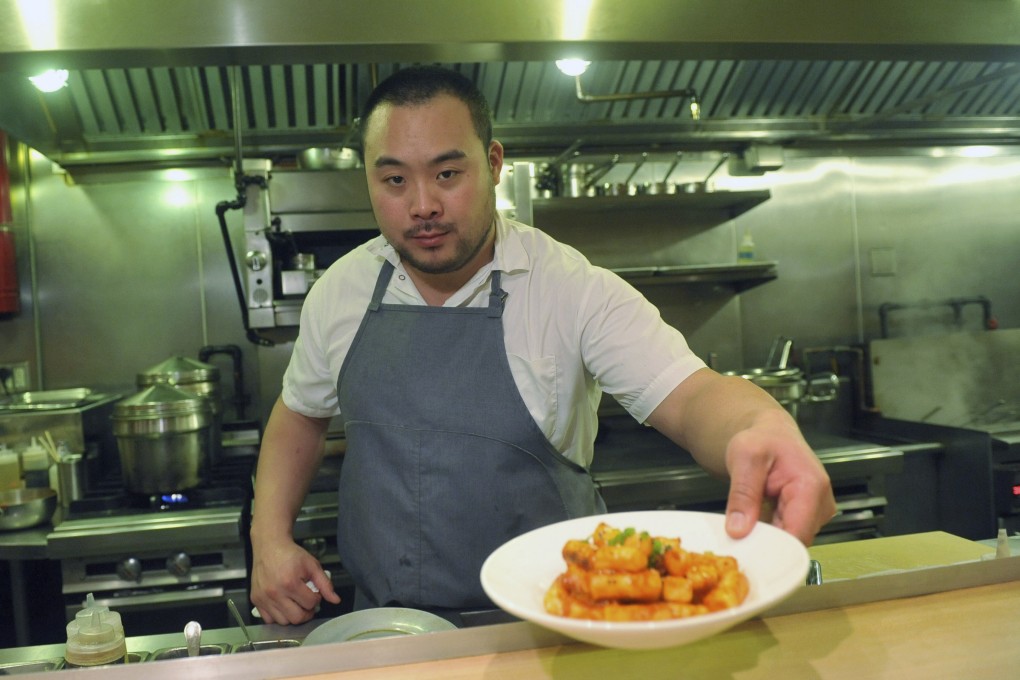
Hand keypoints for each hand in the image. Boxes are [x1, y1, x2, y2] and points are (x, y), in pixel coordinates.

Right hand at [249, 539, 340, 623]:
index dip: (316, 599)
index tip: (314, 592)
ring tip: (295, 602)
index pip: (310, 603)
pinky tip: (283, 604)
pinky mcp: (256, 600)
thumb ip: (325, 584)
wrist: (270, 546)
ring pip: (283, 622)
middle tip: (307, 602)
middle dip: (306, 612)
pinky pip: (269, 619)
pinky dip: (278, 616)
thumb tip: (335, 600)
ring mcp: (263, 598)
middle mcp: (275, 593)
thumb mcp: (312, 565)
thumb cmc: (290, 555)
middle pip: (297, 618)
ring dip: (292, 615)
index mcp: (290, 583)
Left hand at [722, 410, 836, 545]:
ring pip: (789, 542)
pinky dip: (768, 534)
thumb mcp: (744, 458)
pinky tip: (752, 525)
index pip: (797, 534)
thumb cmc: (761, 440)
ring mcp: (816, 513)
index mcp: (811, 487)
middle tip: (736, 540)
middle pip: (794, 542)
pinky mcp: (806, 518)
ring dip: (766, 540)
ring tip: (743, 526)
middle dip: (766, 546)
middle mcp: (821, 504)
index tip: (747, 552)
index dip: (772, 549)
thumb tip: (738, 530)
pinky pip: (786, 536)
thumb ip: (743, 494)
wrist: (770, 433)